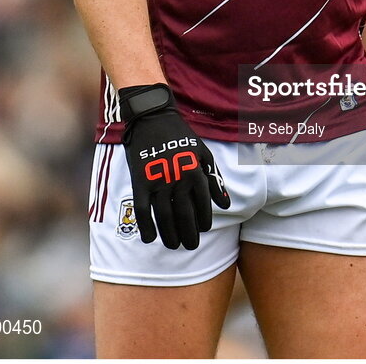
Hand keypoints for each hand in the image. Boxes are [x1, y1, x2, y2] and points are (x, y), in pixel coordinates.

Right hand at [119, 83, 229, 249]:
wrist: (153, 117)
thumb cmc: (181, 137)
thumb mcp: (203, 153)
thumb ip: (214, 179)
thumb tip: (225, 205)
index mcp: (195, 171)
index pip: (202, 204)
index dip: (203, 220)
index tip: (202, 230)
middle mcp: (178, 178)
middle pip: (184, 215)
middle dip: (188, 234)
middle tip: (190, 246)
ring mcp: (158, 180)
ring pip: (164, 216)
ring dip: (169, 234)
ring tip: (173, 246)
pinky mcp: (140, 181)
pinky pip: (143, 209)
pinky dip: (146, 226)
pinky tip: (149, 239)